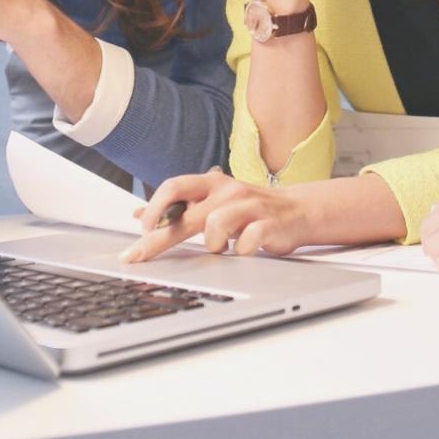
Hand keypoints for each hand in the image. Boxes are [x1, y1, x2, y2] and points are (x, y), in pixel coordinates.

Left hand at [119, 171, 314, 262]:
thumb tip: (139, 214)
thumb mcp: (213, 201)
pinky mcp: (269, 224)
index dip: (153, 209)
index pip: (173, 188)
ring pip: (215, 226)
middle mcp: (228, 190)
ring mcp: (249, 206)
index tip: (140, 232)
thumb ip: (180, 207)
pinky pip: (246, 242)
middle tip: (140, 256)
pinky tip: (244, 250)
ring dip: (212, 245)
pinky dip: (241, 251)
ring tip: (222, 247)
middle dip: (159, 239)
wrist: (299, 210)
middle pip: (185, 214)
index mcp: (212, 183)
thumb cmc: (251, 208)